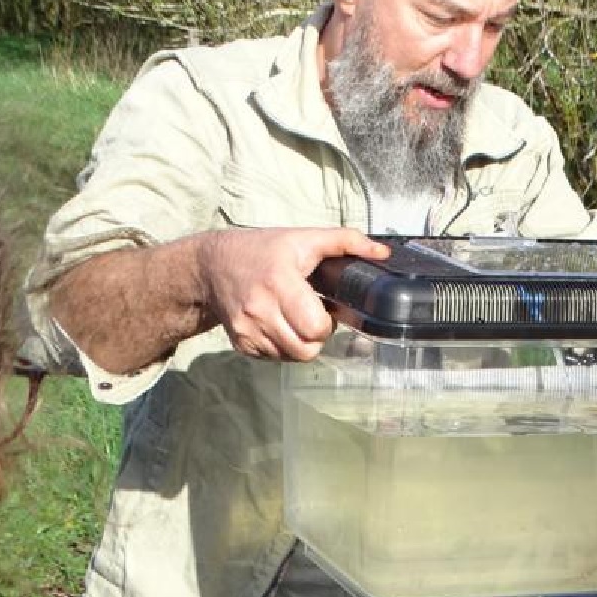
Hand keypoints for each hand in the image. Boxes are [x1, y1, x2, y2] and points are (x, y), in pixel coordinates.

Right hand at [196, 227, 388, 361]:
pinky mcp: (240, 344)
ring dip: (300, 343)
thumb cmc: (263, 250)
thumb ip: (346, 241)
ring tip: (294, 318)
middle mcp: (259, 310)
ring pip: (292, 357)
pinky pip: (274, 358)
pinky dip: (282, 346)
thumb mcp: (304, 238)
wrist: (212, 265)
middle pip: (306, 349)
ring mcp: (247, 330)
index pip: (315, 327)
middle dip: (317, 336)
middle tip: (312, 315)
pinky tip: (278, 324)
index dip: (327, 321)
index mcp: (280, 282)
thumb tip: (383, 253)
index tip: (324, 306)